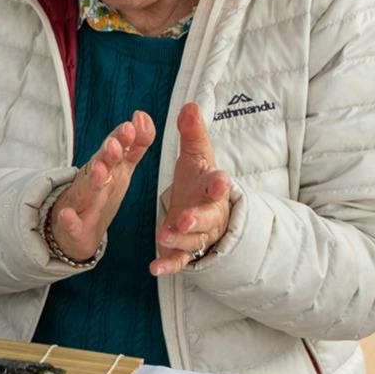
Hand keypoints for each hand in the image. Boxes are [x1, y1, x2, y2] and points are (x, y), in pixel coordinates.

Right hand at [47, 112, 156, 262]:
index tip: (130, 127)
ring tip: (99, 170)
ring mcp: (81, 202)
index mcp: (107, 169)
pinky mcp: (72, 227)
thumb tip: (142, 116)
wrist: (74, 229)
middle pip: (99, 165)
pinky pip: (69, 222)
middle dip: (107, 155)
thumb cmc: (100, 193)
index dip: (122, 139)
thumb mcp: (121, 169)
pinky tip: (67, 215)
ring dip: (92, 180)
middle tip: (115, 145)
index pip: (115, 150)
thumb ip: (135, 145)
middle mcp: (92, 181)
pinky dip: (67, 218)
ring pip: (86, 189)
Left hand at [153, 101, 233, 274]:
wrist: (202, 211)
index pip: (219, 185)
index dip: (219, 184)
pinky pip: (178, 261)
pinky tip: (154, 269)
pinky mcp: (184, 251)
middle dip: (197, 218)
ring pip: (193, 241)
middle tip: (184, 218)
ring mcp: (198, 236)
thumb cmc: (199, 180)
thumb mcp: (196, 155)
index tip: (220, 181)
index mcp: (212, 188)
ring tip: (163, 235)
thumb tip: (190, 104)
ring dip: (179, 240)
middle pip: (207, 218)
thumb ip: (193, 133)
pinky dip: (168, 265)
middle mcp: (210, 214)